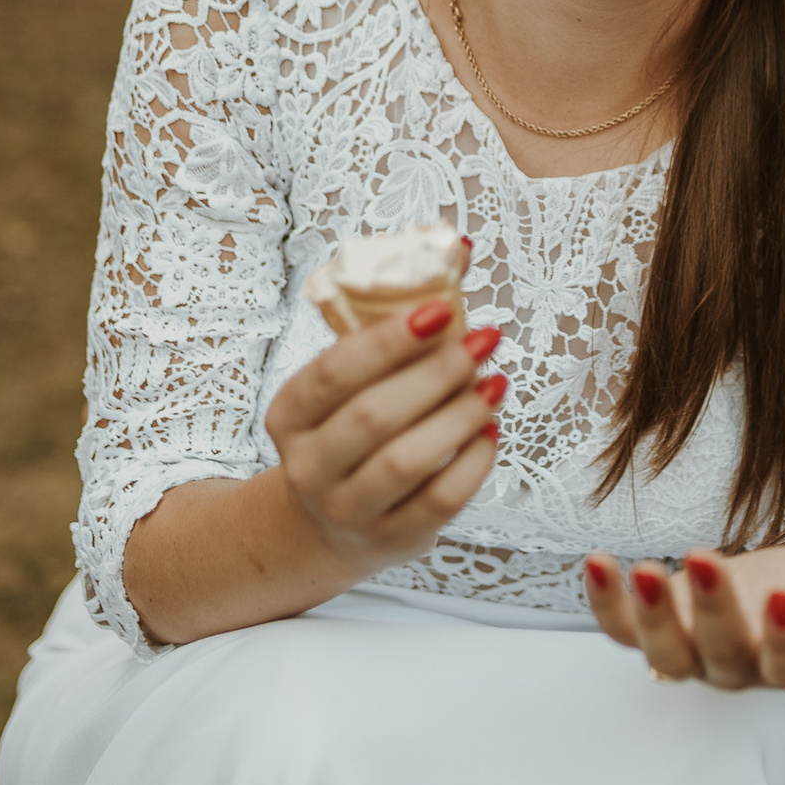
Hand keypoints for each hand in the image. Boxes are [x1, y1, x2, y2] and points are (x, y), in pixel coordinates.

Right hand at [262, 299, 506, 577]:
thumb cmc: (351, 429)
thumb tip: (459, 244)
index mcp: (290, 415)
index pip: (332, 373)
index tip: (442, 308)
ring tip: (495, 382)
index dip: (387, 340)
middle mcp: (309, 466)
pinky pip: (440, 500)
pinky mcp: (392, 540)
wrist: (328, 524)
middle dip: (436, 372)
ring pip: (406, 462)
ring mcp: (348, 509)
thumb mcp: (352, 381)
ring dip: (460, 415)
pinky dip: (473, 461)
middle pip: (373, 416)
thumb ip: (396, 318)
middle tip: (485, 340)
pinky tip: (491, 428)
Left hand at [585, 544, 784, 707]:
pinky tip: (596, 563)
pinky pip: (622, 629)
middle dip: (713, 607)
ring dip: (647, 613)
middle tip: (704, 556)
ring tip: (636, 568)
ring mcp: (691, 654)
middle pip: (723, 650)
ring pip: (665, 648)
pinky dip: (606, 602)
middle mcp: (738, 668)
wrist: (779, 610)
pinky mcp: (656, 631)